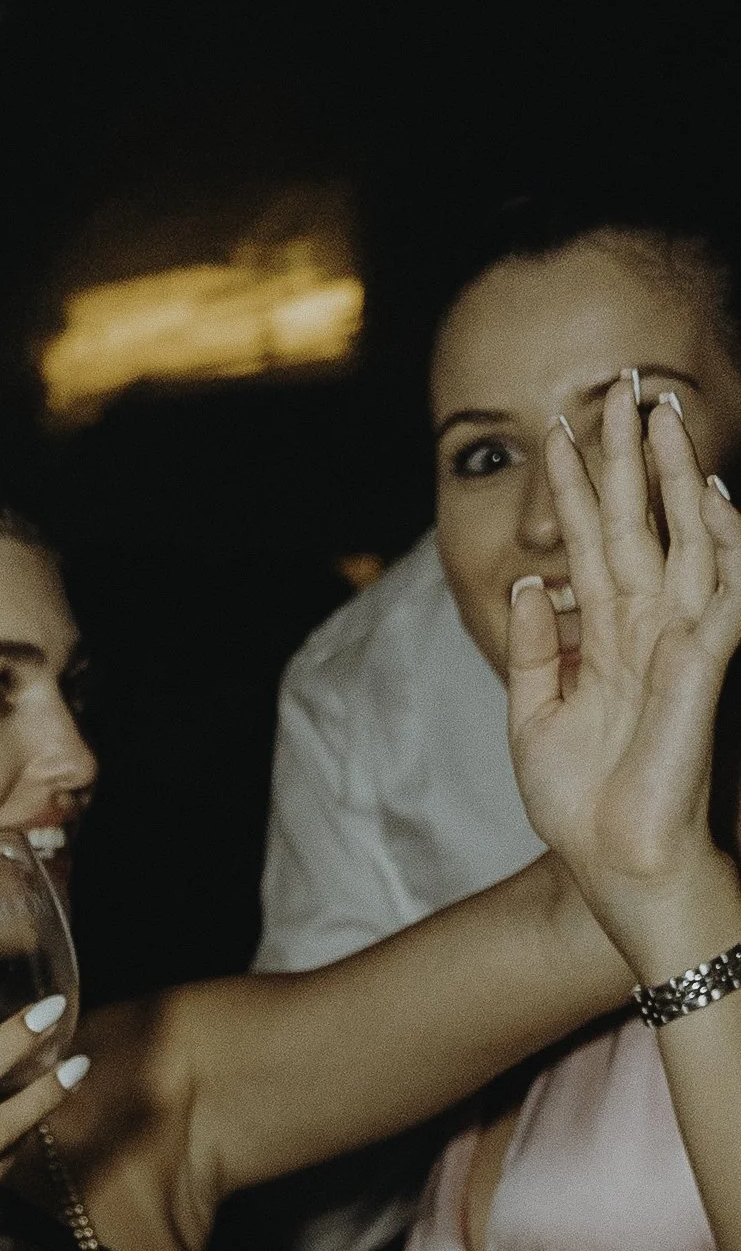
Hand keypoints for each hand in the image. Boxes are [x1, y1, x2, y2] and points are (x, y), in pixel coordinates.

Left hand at [506, 382, 740, 925]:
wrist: (612, 864)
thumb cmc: (581, 805)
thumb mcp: (533, 718)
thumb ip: (533, 649)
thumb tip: (530, 581)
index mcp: (608, 638)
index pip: (593, 544)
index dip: (576, 487)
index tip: (555, 430)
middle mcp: (650, 628)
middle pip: (640, 522)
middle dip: (628, 455)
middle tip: (620, 386)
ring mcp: (682, 641)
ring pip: (687, 537)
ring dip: (674, 476)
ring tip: (661, 414)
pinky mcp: (706, 665)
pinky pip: (725, 589)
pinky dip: (724, 542)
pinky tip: (716, 496)